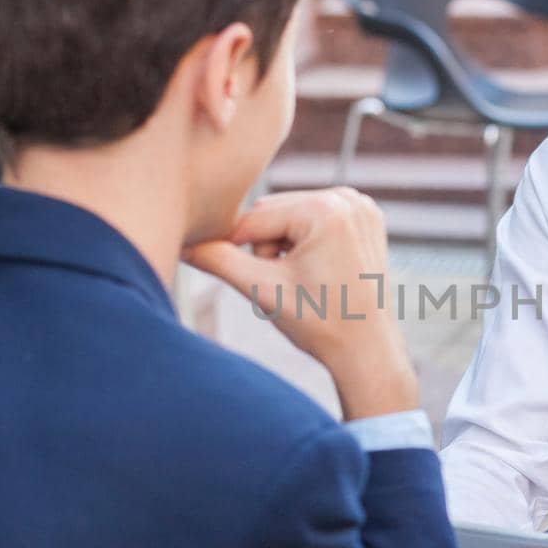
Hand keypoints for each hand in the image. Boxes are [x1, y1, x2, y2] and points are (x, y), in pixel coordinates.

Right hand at [184, 188, 417, 419]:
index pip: (252, 219)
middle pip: (271, 211)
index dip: (238, 251)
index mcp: (325, 210)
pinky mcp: (364, 215)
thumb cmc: (320, 324)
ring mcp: (359, 205)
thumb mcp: (262, 290)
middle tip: (287, 284)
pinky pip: (312, 217)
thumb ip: (217, 260)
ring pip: (289, 214)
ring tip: (304, 279)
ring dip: (282, 244)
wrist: (366, 349)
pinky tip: (319, 270)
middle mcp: (347, 198)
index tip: (246, 279)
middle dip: (266, 248)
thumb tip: (181, 243)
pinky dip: (304, 240)